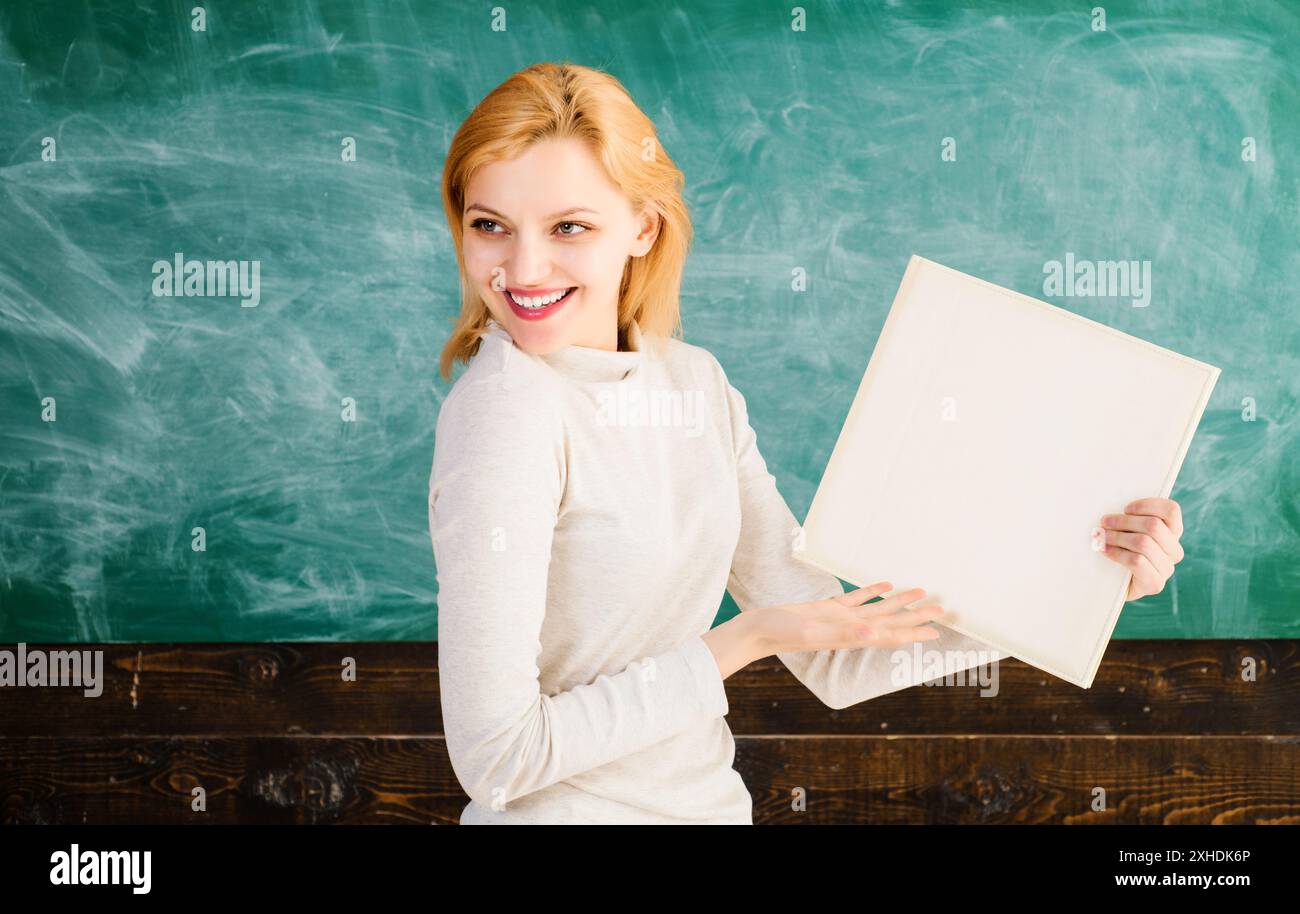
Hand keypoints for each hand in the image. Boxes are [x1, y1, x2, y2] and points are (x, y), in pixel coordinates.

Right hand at [754, 581, 945, 655]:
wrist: (760, 629)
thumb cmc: (783, 632)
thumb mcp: (813, 631)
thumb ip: (843, 634)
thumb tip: (874, 635)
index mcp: (851, 635)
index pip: (890, 634)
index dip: (914, 632)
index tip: (937, 630)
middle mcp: (851, 628)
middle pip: (891, 621)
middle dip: (916, 616)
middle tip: (942, 608)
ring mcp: (841, 618)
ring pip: (878, 609)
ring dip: (900, 602)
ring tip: (920, 592)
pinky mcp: (829, 608)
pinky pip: (857, 599)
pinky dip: (873, 592)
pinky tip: (884, 585)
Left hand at [1095, 497, 1184, 600]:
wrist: (1113, 584)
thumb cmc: (1119, 549)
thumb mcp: (1127, 529)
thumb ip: (1130, 517)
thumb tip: (1115, 506)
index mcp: (1172, 532)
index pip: (1171, 510)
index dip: (1147, 505)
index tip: (1126, 508)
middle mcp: (1174, 550)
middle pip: (1154, 526)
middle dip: (1124, 521)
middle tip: (1104, 522)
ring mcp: (1166, 568)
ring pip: (1144, 543)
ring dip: (1117, 537)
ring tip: (1101, 536)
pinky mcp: (1155, 584)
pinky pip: (1136, 561)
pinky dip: (1117, 553)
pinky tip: (1104, 550)